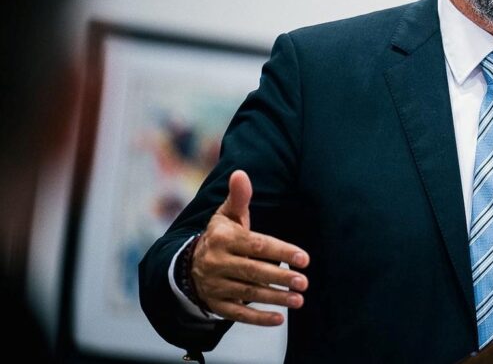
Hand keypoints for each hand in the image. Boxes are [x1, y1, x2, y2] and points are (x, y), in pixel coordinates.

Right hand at [191, 170, 309, 325]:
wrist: (187, 265)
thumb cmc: (221, 235)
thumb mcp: (227, 215)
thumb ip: (239, 197)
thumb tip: (241, 173)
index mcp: (223, 238)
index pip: (257, 245)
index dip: (281, 252)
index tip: (304, 258)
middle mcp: (217, 262)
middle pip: (254, 271)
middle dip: (281, 277)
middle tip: (305, 282)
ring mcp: (215, 285)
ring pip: (248, 293)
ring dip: (275, 298)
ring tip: (299, 300)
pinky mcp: (216, 304)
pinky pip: (238, 314)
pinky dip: (258, 319)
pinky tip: (279, 319)